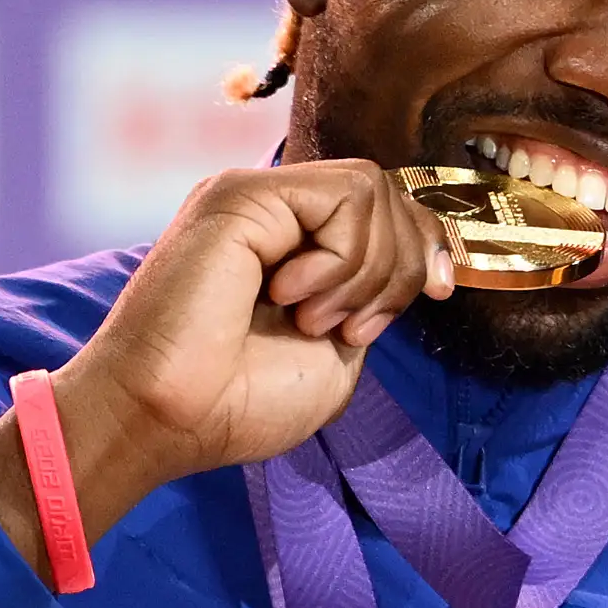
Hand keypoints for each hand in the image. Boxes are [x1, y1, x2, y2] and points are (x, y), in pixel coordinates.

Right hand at [0, 162, 452, 571]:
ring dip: (366, 271)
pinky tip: (289, 295)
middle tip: (349, 329)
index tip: (438, 292)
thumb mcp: (337, 355)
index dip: (428, 243)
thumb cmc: (236, 404)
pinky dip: (340, 259)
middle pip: (392, 195)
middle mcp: (274, 212)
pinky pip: (345, 196)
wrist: (168, 417)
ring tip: (308, 318)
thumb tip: (416, 261)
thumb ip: (374, 299)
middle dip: (401, 268)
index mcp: (294, 247)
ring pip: (373, 189)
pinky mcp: (243, 194)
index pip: (388, 209)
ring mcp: (256, 197)